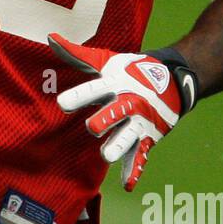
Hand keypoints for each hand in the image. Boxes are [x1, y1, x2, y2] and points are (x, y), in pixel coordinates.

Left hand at [48, 34, 188, 191]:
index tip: (63, 103)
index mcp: (115, 84)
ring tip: (107, 156)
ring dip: (119, 146)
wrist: (172, 80)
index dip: (79, 96)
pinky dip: (135, 171)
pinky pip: (141, 157)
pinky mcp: (148, 138)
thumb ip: (76, 54)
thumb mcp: (105, 60)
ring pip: (128, 137)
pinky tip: (126, 185)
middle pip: (115, 114)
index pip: (95, 90)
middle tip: (92, 127)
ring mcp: (140, 122)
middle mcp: (129, 103)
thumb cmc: (130, 70)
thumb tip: (50, 38)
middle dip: (104, 120)